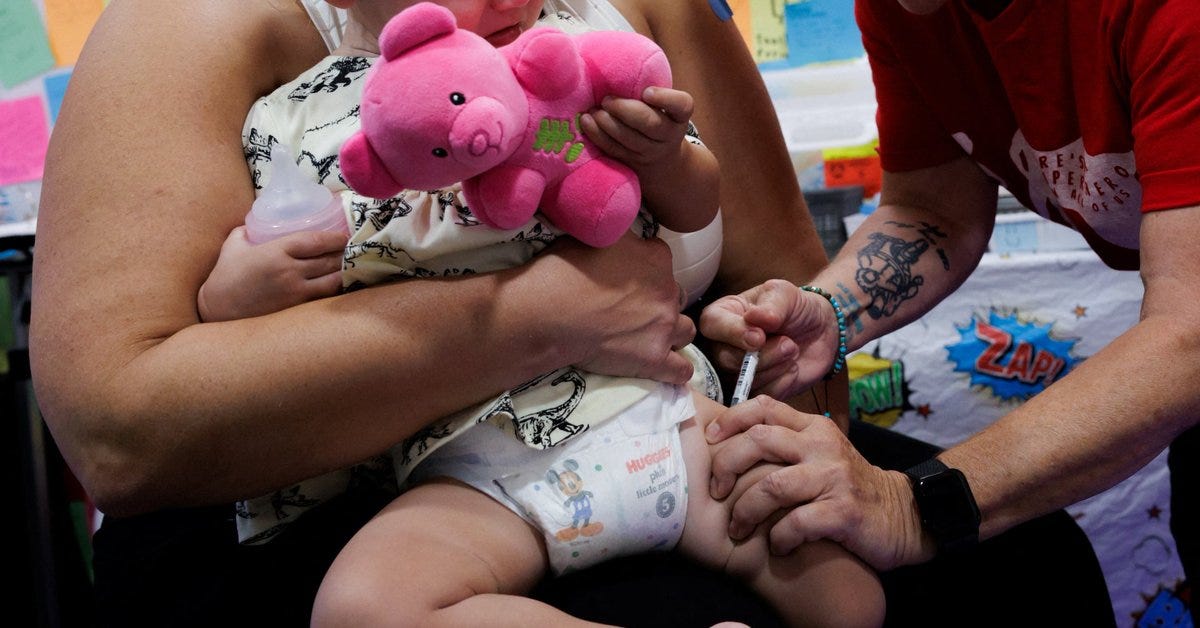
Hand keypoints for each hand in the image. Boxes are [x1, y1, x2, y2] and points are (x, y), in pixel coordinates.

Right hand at [197, 227, 345, 321]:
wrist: (217, 309)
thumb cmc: (225, 274)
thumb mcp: (234, 244)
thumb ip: (248, 229)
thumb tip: (259, 220)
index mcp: (276, 252)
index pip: (314, 241)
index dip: (334, 237)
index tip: (344, 235)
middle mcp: (289, 271)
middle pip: (328, 260)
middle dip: (344, 253)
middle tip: (355, 248)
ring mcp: (295, 292)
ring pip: (331, 280)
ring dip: (344, 272)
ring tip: (351, 265)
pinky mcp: (296, 308)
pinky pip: (323, 296)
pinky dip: (334, 288)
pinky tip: (340, 283)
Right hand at [542, 232, 694, 384]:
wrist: (549, 312)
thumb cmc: (564, 270)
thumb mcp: (595, 234)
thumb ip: (620, 235)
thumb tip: (620, 227)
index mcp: (655, 257)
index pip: (661, 259)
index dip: (645, 269)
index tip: (626, 278)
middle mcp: (667, 291)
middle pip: (676, 296)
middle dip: (660, 302)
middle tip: (633, 309)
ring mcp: (664, 327)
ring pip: (685, 330)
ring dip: (671, 332)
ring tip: (647, 337)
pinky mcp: (655, 359)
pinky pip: (681, 370)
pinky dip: (674, 370)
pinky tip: (661, 367)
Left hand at [579, 86, 693, 175]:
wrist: (662, 159)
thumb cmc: (657, 117)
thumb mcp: (663, 106)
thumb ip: (650, 89)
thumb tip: (614, 57)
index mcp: (680, 116)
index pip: (682, 105)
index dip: (665, 98)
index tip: (646, 91)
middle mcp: (669, 135)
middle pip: (650, 124)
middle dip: (625, 110)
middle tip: (607, 99)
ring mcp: (651, 152)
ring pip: (629, 139)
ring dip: (607, 123)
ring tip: (593, 110)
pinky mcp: (632, 162)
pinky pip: (614, 150)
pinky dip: (598, 135)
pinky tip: (587, 122)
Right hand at [699, 279, 840, 399]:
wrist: (820, 332)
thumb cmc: (795, 308)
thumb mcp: (785, 294)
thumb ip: (771, 305)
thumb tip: (754, 317)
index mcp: (721, 316)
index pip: (712, 326)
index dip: (734, 333)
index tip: (760, 336)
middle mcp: (721, 346)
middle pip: (726, 360)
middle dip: (762, 355)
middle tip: (789, 345)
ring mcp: (734, 372)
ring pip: (743, 381)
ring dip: (775, 367)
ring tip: (792, 351)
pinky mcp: (753, 392)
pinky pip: (761, 395)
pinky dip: (782, 382)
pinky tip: (792, 368)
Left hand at [705, 396, 927, 569]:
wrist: (902, 515)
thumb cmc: (847, 487)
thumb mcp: (819, 455)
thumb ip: (786, 445)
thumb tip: (729, 442)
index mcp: (812, 428)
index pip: (763, 408)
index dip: (730, 420)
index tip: (709, 441)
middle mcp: (822, 446)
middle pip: (759, 441)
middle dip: (726, 466)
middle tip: (717, 493)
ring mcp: (834, 478)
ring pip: (772, 486)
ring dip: (746, 511)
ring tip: (739, 529)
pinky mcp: (844, 511)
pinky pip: (796, 523)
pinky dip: (779, 538)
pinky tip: (778, 547)